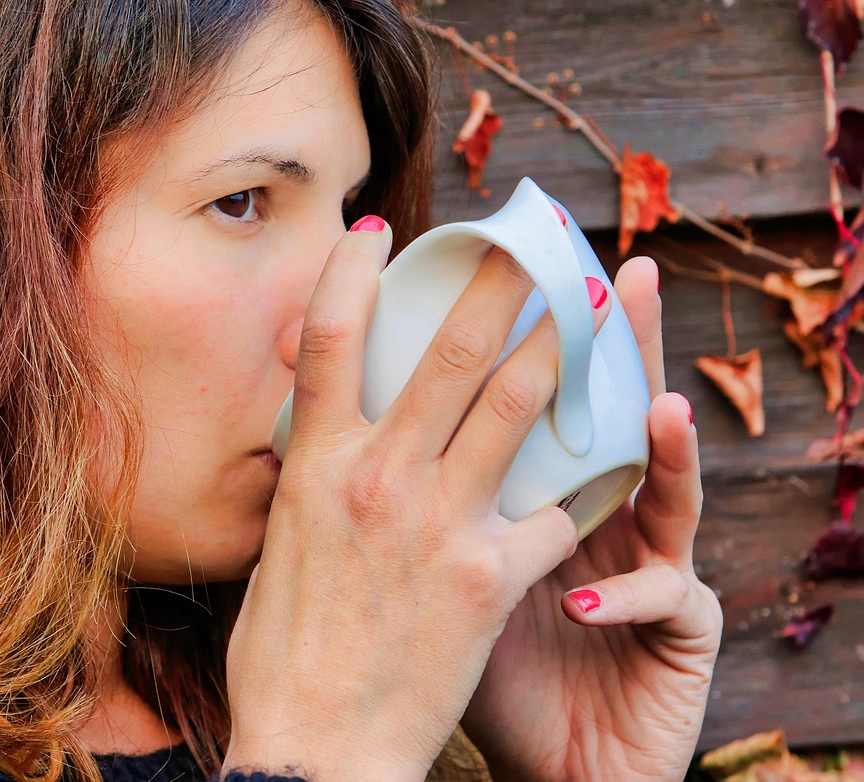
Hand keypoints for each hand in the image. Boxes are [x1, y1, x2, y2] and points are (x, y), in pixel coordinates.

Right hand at [222, 219, 610, 781]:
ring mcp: (437, 520)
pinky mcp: (490, 574)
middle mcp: (377, 476)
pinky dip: (585, 483)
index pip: (326, 340)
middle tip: (531, 244)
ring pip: (517, 405)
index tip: (378, 229)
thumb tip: (320, 440)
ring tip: (590, 312)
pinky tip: (611, 461)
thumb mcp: (277, 547)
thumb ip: (308, 483)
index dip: (350, 272)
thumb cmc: (283, 654)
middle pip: (450, 351)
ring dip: (561, 347)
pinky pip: (555, 509)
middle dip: (499, 284)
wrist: (316, 746)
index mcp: (316, 466)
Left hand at [458, 256, 723, 781]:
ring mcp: (654, 561)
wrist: (524, 756)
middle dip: (620, 343)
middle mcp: (610, 511)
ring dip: (670, 446)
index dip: (550, 331)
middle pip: (623, 409)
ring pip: (672, 487)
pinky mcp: (681, 627)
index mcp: (546, 489)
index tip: (529, 266)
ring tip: (664, 407)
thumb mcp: (446, 565)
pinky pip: (662, 597)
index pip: (554, 395)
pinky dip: (620, 593)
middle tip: (619, 277)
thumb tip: (319, 416)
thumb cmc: (458, 660)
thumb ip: (422, 490)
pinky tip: (585, 601)